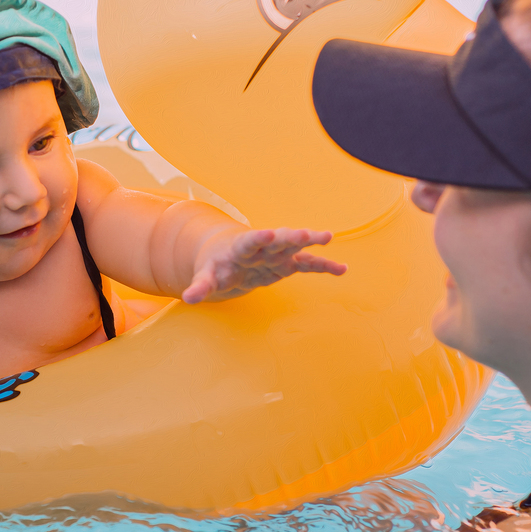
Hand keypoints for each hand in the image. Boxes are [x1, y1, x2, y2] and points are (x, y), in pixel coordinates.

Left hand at [182, 228, 346, 303]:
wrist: (225, 253)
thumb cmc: (215, 265)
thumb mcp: (206, 276)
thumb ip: (200, 286)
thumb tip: (189, 298)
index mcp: (239, 248)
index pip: (250, 241)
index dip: (260, 238)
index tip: (271, 234)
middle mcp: (262, 247)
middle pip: (278, 240)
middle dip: (291, 237)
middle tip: (308, 234)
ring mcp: (276, 254)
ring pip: (295, 247)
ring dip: (310, 243)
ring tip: (328, 237)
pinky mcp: (286, 263)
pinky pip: (307, 264)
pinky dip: (323, 266)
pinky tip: (341, 269)